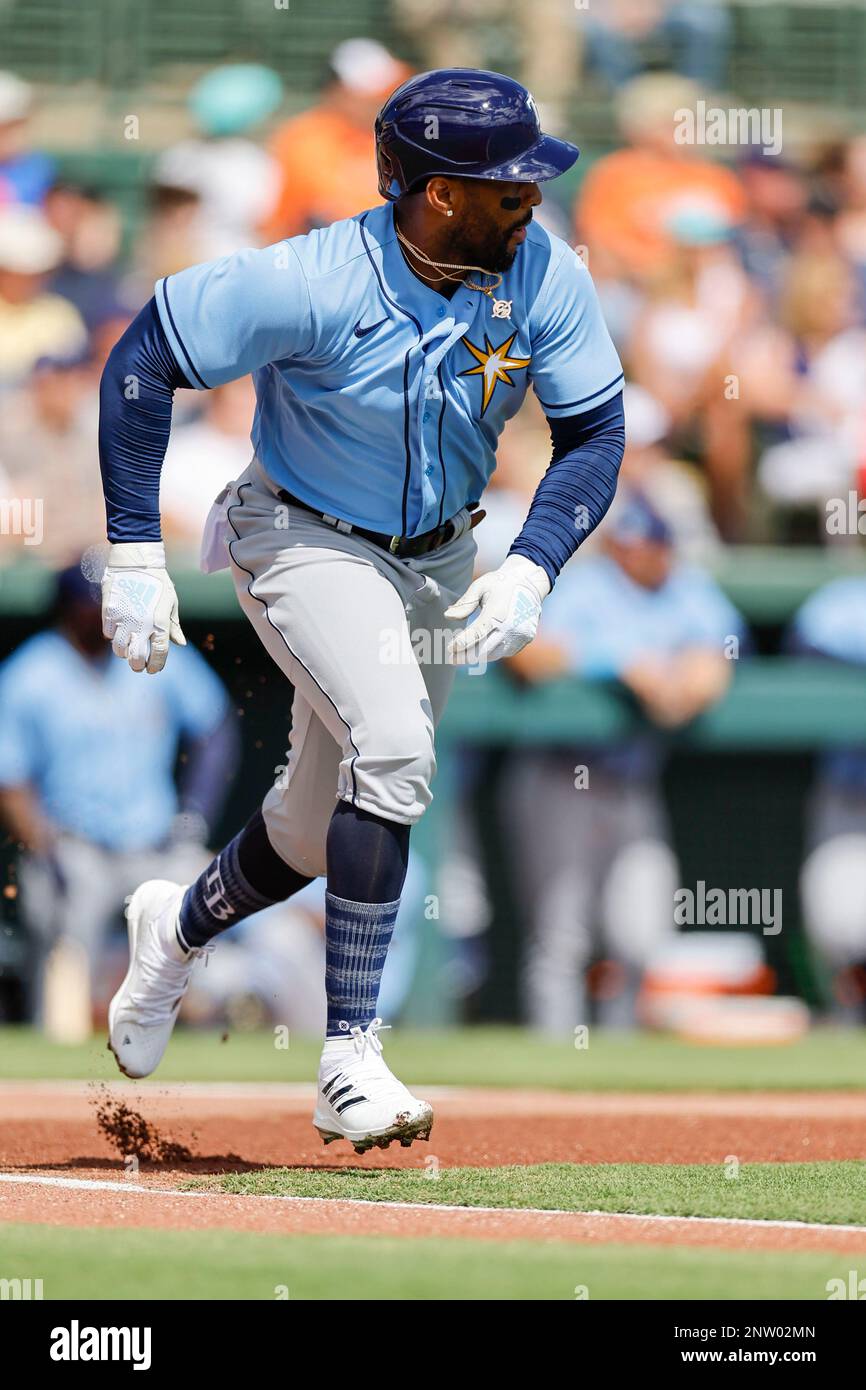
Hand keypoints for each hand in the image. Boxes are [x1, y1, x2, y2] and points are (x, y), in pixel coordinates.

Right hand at [101, 541, 185, 673]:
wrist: (136, 560)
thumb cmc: (158, 581)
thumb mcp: (171, 602)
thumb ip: (173, 625)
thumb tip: (179, 644)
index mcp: (160, 622)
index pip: (160, 653)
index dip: (156, 665)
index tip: (153, 669)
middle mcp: (141, 624)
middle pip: (136, 657)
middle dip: (138, 665)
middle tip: (139, 665)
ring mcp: (123, 618)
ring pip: (119, 649)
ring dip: (123, 652)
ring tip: (128, 648)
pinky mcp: (109, 611)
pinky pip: (108, 633)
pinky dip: (112, 635)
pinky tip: (118, 630)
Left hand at [445, 553, 549, 663]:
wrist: (530, 582)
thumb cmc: (500, 583)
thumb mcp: (480, 586)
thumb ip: (465, 603)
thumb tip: (448, 616)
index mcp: (497, 613)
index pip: (476, 634)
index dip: (461, 644)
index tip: (449, 649)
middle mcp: (510, 627)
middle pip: (483, 651)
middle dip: (465, 657)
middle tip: (451, 658)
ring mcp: (519, 635)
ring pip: (493, 654)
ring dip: (477, 656)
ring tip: (462, 654)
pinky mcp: (525, 639)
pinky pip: (504, 651)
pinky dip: (491, 652)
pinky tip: (482, 648)